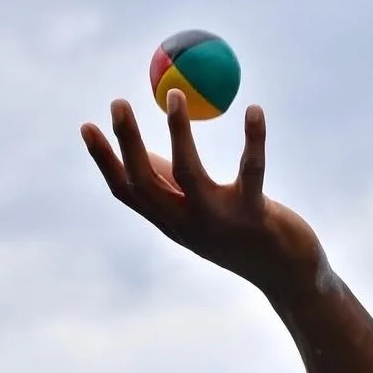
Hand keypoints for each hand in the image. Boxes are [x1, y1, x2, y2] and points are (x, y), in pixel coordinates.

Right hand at [80, 91, 321, 297]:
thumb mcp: (200, 213)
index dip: (104, 160)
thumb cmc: (243, 235)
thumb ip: (172, 184)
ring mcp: (219, 221)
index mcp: (172, 221)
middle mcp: (188, 224)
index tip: (86, 125)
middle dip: (128, 142)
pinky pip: (252, 171)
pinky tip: (254, 110)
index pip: (127, 191)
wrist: (286, 277)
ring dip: (179, 132)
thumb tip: (142, 148)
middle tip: (118, 102)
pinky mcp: (254, 216)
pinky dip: (253, 139)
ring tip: (175, 95)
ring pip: (189, 174)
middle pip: (146, 182)